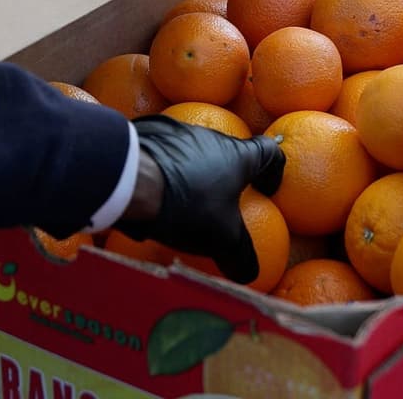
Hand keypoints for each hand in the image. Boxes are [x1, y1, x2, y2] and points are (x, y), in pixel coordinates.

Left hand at [117, 115, 285, 283]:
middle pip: (224, 152)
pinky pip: (158, 153)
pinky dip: (159, 171)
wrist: (129, 180)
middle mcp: (208, 135)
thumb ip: (240, 255)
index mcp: (236, 155)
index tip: (264, 190)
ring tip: (175, 204)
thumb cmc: (187, 205)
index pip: (268, 151)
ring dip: (188, 174)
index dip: (273, 169)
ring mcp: (173, 130)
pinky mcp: (144, 134)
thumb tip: (248, 273)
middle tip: (214, 205)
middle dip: (223, 177)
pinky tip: (147, 197)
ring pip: (189, 152)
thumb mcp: (221, 239)